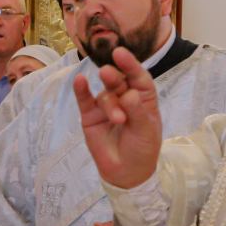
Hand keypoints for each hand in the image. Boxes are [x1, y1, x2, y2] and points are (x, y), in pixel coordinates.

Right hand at [72, 46, 162, 188]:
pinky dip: (81, 90)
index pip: (138, 77)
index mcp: (142, 97)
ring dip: (109, 104)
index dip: (130, 64)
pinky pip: (85, 100)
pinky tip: (79, 81)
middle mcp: (124, 97)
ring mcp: (106, 106)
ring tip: (117, 119)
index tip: (120, 53)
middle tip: (107, 73)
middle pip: (118, 80)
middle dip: (114, 77)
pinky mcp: (90, 116)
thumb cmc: (142, 149)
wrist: (126, 173)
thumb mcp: (146, 131)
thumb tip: (127, 94)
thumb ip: (137, 112)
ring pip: (105, 95)